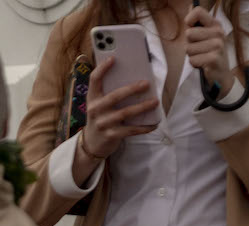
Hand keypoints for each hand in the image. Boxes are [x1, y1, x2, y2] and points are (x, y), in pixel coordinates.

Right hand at [75, 57, 156, 182]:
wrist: (92, 144)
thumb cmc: (101, 118)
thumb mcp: (100, 105)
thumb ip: (110, 93)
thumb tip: (135, 79)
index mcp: (92, 98)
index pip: (94, 80)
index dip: (102, 68)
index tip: (113, 58)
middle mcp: (95, 110)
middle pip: (115, 96)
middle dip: (132, 89)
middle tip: (146, 83)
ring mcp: (102, 123)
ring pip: (125, 113)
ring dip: (142, 107)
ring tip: (155, 101)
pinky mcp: (111, 135)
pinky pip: (131, 130)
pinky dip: (144, 127)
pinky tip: (154, 123)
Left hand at [184, 7, 233, 95]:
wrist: (221, 75)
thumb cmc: (209, 54)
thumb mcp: (204, 37)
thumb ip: (196, 23)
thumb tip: (190, 5)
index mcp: (215, 24)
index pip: (198, 11)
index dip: (188, 20)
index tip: (190, 29)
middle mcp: (218, 32)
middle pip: (188, 34)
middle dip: (189, 45)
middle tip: (199, 50)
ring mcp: (217, 45)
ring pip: (188, 48)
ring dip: (192, 56)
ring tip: (202, 57)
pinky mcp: (214, 58)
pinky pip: (192, 60)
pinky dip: (194, 64)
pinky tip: (203, 65)